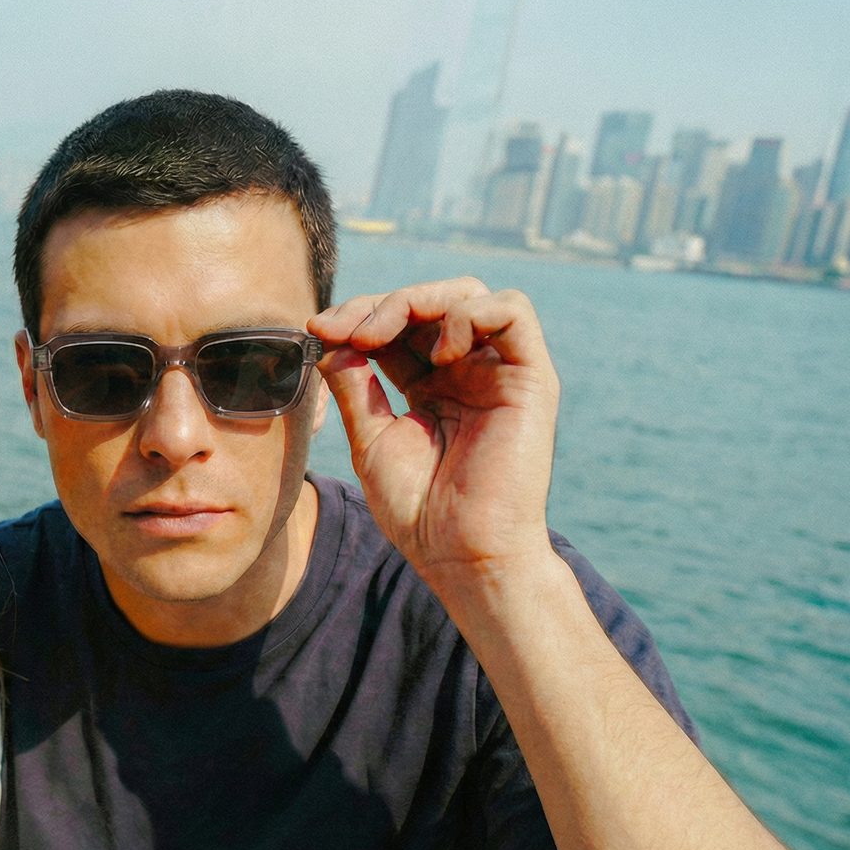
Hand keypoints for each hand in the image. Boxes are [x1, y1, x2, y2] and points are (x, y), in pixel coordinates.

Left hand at [306, 277, 559, 581]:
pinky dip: (468, 314)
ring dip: (416, 300)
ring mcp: (500, 372)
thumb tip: (328, 337)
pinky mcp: (532, 378)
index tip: (318, 330)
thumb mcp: (370, 438)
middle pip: (428, 301)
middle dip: (379, 304)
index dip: (357, 316)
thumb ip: (353, 384)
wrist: (461, 555)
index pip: (396, 325)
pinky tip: (438, 354)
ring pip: (467, 294)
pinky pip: (512, 311)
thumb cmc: (419, 510)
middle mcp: (467, 371)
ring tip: (378, 336)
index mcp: (431, 384)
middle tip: (342, 330)